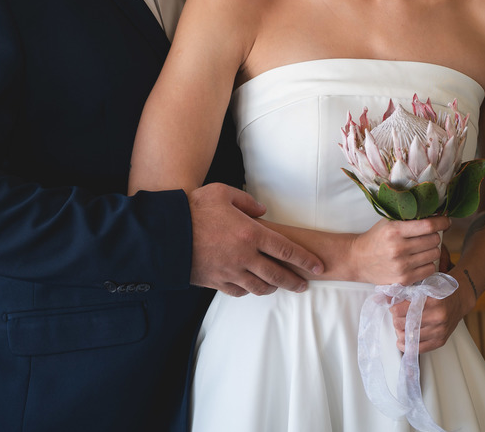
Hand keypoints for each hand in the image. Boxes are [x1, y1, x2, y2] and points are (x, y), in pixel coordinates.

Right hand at [188, 183, 322, 296]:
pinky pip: (239, 291)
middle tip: (304, 285)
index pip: (287, 250)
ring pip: (260, 286)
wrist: (166, 233)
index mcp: (251, 233)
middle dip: (295, 281)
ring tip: (279, 285)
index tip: (318, 267)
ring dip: (273, 287)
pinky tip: (252, 286)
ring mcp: (230, 271)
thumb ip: (248, 202)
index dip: (306, 260)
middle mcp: (244, 256)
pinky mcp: (216, 281)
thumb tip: (263, 211)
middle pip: (278, 274)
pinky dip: (249, 290)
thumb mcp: (224, 193)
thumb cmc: (195, 209)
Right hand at [350, 216, 449, 285]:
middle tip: (428, 236)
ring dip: (432, 250)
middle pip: (434, 240)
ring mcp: (402, 266)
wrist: (359, 260)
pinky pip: (430, 269)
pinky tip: (419, 260)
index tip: (446, 221)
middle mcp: (399, 248)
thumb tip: (436, 215)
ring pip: (435, 255)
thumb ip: (409, 219)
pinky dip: (428, 263)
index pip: (428, 225)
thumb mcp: (389, 223)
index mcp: (395, 230)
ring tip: (422, 248)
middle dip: (435, 236)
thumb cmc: (377, 238)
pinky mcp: (404, 279)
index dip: (442, 222)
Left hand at [390, 269, 474, 354]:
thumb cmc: (440, 291)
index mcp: (432, 300)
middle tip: (397, 316)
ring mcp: (440, 330)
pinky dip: (407, 346)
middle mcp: (437, 316)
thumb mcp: (423, 285)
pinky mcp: (441, 340)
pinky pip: (419, 349)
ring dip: (400, 332)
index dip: (394, 308)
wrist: (459, 298)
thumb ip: (405, 291)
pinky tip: (402, 341)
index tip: (393, 306)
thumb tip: (384, 297)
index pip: (402, 309)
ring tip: (400, 326)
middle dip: (396, 320)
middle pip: (403, 323)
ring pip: (409, 337)